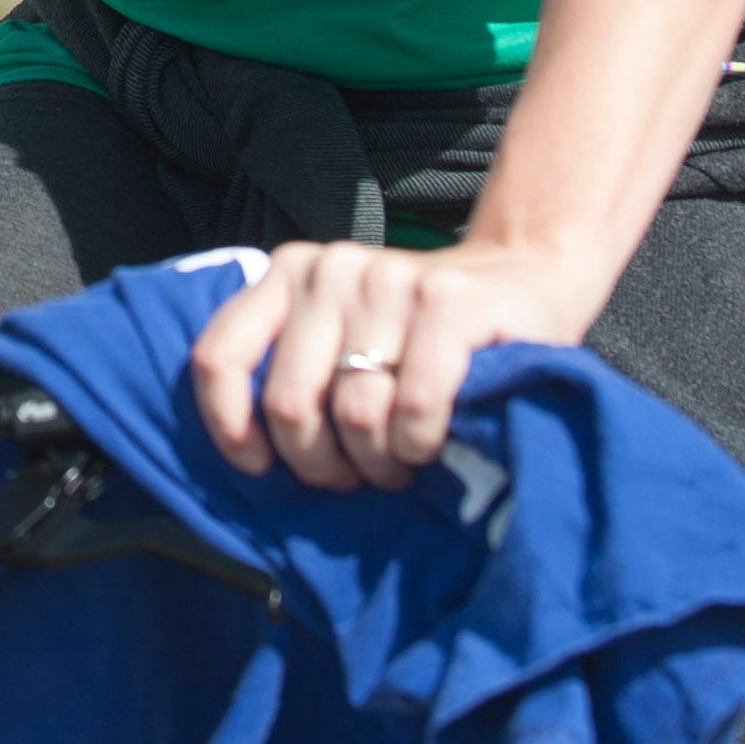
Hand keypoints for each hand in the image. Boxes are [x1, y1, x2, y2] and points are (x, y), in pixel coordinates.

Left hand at [187, 237, 608, 491]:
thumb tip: (251, 462)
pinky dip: (422, 441)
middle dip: (322, 464)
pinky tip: (431, 440)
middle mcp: (330, 269)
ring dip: (381, 461)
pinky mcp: (448, 301)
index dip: (229, 428)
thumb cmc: (420, 337)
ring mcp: (389, 279)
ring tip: (402, 459)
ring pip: (355, 415)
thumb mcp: (343, 339)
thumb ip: (298, 372)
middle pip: (290, 404)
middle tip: (359, 474)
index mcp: (288, 275)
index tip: (262, 467)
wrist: (524, 278)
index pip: (219, 356)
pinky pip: (414, 406)